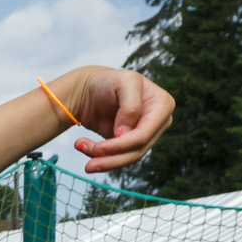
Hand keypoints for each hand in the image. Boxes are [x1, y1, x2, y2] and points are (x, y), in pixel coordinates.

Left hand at [58, 66, 176, 173]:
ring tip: (79, 147)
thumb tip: (125, 133)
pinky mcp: (131, 145)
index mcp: (162, 105)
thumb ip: (131, 106)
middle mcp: (158, 122)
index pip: (144, 134)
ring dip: (103, 160)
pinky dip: (100, 158)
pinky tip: (83, 147)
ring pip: (128, 158)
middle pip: (137, 150)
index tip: (99, 145)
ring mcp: (146, 135)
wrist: (91, 90)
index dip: (122, 143)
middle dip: (110, 157)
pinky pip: (118, 158)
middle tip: (85, 159)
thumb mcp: (124, 82)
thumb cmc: (108, 81)